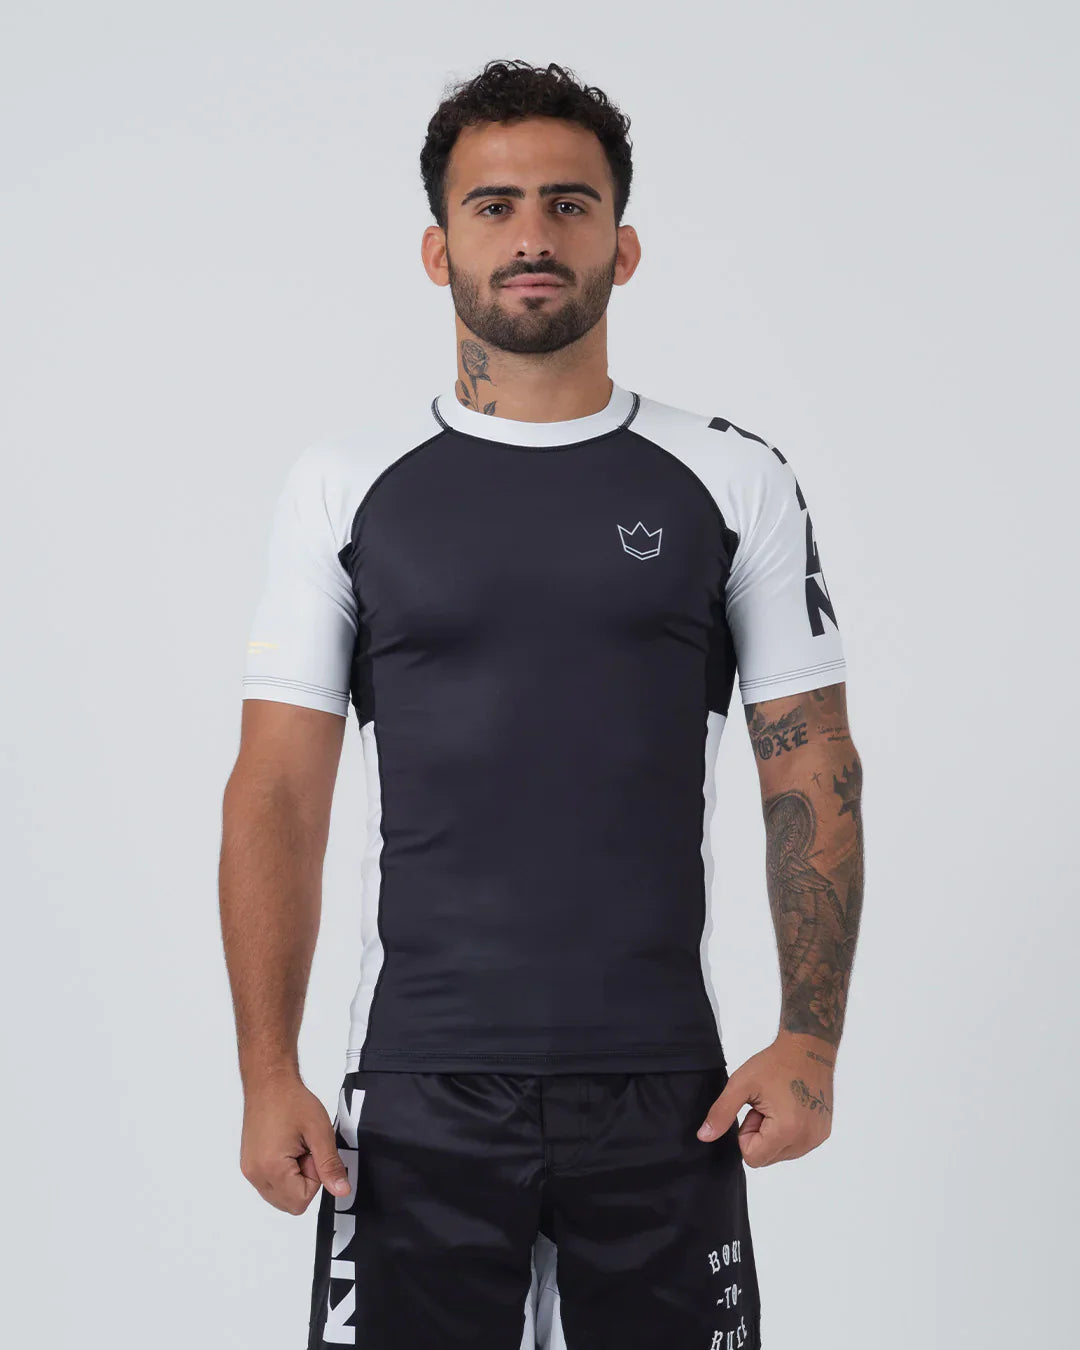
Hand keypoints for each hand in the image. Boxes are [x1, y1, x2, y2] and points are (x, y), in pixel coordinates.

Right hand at [240, 1075, 351, 1213]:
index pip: (301, 1201)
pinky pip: (270, 1185)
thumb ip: (330, 1165)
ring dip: (294, 1179)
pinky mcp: (249, 1165)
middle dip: (304, 1181)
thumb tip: (341, 1191)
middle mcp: (255, 1174)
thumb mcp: (319, 1132)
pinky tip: (286, 1149)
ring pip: (280, 1196)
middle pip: (290, 1203)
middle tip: (305, 1150)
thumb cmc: (292, 1101)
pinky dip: (283, 1174)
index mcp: (271, 1169)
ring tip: (295, 1148)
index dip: (315, 1178)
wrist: (269, 1083)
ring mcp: (249, 1171)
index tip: (312, 1153)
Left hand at [696, 1033, 834, 1166]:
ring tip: (777, 1105)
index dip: (747, 1134)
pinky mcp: (823, 1133)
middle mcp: (806, 1140)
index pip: (753, 1158)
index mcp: (786, 1131)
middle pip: (767, 1158)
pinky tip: (790, 1107)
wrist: (809, 1047)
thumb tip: (703, 1137)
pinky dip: (788, 1132)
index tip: (754, 1110)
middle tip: (765, 1106)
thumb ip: (721, 1113)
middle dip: (760, 1135)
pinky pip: (796, 1146)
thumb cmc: (774, 1063)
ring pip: (780, 1153)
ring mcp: (817, 1138)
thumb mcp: (740, 1084)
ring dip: (773, 1134)